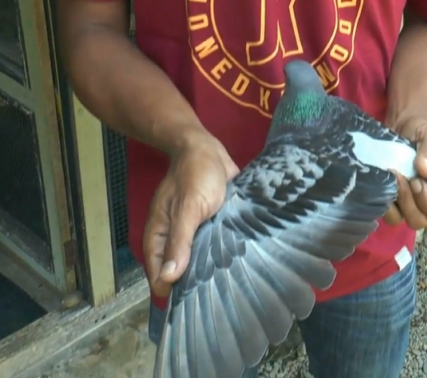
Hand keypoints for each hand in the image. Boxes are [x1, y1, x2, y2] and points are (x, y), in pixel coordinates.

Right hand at [143, 132, 239, 297]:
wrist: (208, 149)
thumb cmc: (195, 176)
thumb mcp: (188, 209)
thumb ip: (179, 242)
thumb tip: (168, 279)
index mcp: (159, 235)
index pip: (159, 273)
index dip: (170, 290)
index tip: (189, 307)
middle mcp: (174, 237)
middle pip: (179, 270)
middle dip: (192, 284)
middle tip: (214, 301)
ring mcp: (194, 232)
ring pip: (198, 259)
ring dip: (209, 271)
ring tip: (228, 290)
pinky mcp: (212, 225)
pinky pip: (214, 246)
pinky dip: (222, 255)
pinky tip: (237, 268)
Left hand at [383, 115, 426, 228]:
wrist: (400, 124)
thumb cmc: (421, 132)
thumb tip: (426, 171)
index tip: (421, 182)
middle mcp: (423, 202)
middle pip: (420, 221)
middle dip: (412, 203)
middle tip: (407, 179)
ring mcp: (404, 202)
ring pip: (401, 220)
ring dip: (397, 202)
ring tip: (394, 177)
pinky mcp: (388, 198)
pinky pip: (385, 213)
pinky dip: (383, 201)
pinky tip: (382, 181)